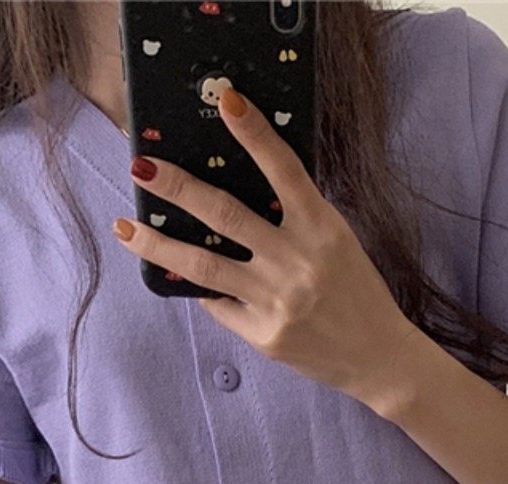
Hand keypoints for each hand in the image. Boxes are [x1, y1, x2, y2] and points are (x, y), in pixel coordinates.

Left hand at [111, 85, 420, 404]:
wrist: (380, 358)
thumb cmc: (358, 294)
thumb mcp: (338, 244)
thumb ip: (297, 221)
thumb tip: (238, 200)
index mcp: (323, 229)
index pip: (285, 170)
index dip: (255, 133)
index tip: (226, 100)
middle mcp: (297, 262)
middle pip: (225, 216)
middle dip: (176, 188)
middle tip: (140, 167)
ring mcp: (278, 301)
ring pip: (203, 265)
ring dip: (158, 243)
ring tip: (127, 228)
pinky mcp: (265, 336)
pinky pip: (219, 305)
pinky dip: (202, 289)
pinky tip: (182, 276)